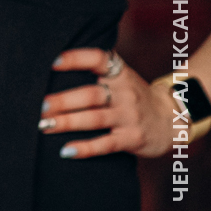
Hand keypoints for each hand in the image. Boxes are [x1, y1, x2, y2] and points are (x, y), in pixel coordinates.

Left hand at [41, 48, 169, 158]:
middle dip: (63, 100)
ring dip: (67, 122)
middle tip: (39, 105)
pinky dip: (85, 148)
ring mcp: (129, 116)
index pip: (98, 59)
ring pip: (95, 119)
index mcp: (119, 73)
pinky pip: (106, 144)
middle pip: (91, 94)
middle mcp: (125, 93)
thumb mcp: (120, 77)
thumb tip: (48, 64)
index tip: (52, 62)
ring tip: (43, 125)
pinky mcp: (132, 139)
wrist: (171, 119)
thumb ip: (95, 68)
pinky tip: (66, 151)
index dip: (75, 59)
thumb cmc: (131, 96)